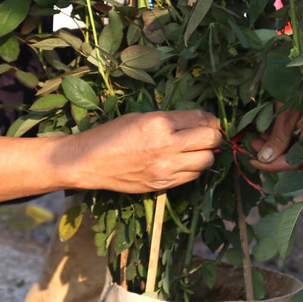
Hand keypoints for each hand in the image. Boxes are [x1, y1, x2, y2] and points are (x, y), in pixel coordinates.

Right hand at [64, 110, 221, 193]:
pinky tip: (183, 162)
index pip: (202, 120)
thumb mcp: (141, 117)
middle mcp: (166, 146)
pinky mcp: (162, 185)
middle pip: (210, 141)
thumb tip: (199, 122)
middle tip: (207, 135)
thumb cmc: (112, 134)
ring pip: (206, 162)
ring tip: (195, 150)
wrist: (89, 162)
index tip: (209, 121)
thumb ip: (170, 120)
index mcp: (160, 123)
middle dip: (213, 136)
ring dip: (205, 154)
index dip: (211, 120)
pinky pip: (192, 176)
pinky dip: (193, 168)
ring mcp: (165, 168)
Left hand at [246, 104, 302, 173]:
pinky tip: (269, 134)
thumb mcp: (285, 112)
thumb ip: (278, 137)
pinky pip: (300, 141)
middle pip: (297, 158)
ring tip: (259, 138)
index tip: (253, 161)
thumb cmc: (298, 89)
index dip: (273, 165)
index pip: (295, 161)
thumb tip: (264, 158)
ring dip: (277, 148)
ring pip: (297, 150)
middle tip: (254, 146)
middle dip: (273, 155)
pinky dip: (284, 140)